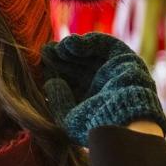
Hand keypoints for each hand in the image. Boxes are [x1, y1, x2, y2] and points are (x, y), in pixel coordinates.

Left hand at [41, 32, 165, 145]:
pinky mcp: (122, 57)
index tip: (40, 63)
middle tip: (45, 50)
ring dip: (71, 48)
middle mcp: (99, 84)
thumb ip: (57, 100)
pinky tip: (70, 44)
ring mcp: (111, 70)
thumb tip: (50, 83)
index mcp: (87, 100)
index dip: (53, 71)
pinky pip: (102, 44)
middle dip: (60, 58)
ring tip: (58, 48)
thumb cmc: (94, 123)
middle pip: (75, 65)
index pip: (67, 81)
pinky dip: (86, 41)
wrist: (124, 118)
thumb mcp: (67, 119)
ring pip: (87, 53)